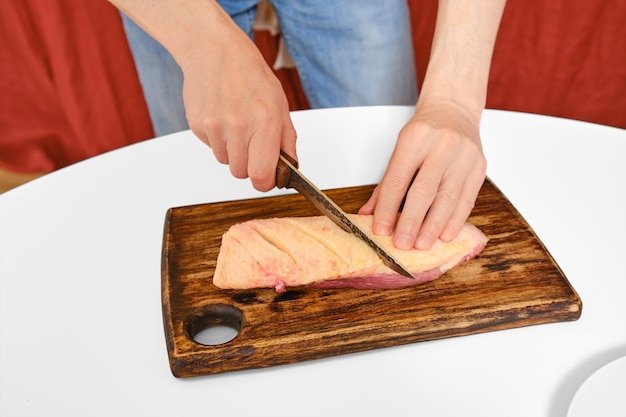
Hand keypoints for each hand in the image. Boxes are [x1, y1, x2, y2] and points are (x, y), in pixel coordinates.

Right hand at [179, 16, 296, 190]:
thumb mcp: (279, 102)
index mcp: (265, 121)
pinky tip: (222, 115)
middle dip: (249, 164)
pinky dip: (218, 139)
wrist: (213, 50)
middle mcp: (239, 126)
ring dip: (232, 150)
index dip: (265, 182)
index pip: (262, 176)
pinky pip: (211, 147)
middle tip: (252, 142)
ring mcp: (215, 127)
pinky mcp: (197, 126)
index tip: (267, 178)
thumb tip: (290, 166)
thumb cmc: (248, 72)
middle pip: (241, 173)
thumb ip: (287, 139)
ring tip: (236, 123)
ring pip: (225, 162)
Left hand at [359, 100, 485, 249]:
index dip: (388, 208)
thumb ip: (386, 185)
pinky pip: (467, 199)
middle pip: (424, 191)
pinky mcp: (479, 167)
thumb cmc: (425, 132)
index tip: (381, 230)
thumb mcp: (401, 150)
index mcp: (415, 139)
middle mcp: (441, 146)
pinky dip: (456, 220)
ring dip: (433, 226)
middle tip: (402, 244)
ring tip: (422, 245)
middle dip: (411, 222)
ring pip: (448, 198)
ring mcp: (464, 156)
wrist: (454, 110)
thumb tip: (368, 215)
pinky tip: (445, 235)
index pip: (398, 180)